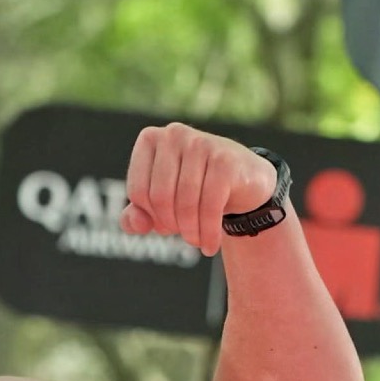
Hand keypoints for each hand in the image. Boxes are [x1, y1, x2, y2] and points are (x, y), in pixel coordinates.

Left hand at [119, 124, 277, 257]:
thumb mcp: (160, 204)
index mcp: (150, 139)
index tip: (165, 224)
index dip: (150, 216)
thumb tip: (135, 223)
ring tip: (197, 243)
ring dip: (191, 233)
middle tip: (184, 236)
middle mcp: (174, 134)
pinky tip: (210, 246)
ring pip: (185, 202)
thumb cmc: (194, 190)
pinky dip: (209, 233)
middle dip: (171, 225)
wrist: (244, 180)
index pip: (138, 191)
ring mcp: (200, 143)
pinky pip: (210, 206)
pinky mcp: (225, 160)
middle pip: (160, 197)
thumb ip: (135, 216)